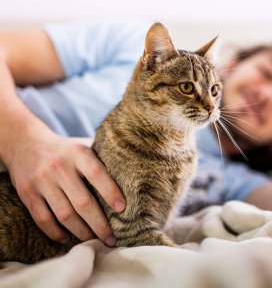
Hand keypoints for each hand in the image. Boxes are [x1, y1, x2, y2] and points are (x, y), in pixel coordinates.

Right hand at [4, 133, 125, 245]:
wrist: (25, 143)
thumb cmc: (66, 149)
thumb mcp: (83, 145)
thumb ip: (103, 156)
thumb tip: (133, 172)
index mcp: (78, 153)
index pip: (97, 173)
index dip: (110, 192)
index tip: (122, 209)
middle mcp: (59, 167)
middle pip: (82, 202)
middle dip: (99, 224)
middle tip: (112, 239)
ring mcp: (42, 181)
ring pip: (64, 214)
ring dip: (81, 232)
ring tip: (94, 241)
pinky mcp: (28, 194)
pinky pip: (43, 219)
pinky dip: (56, 233)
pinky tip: (68, 238)